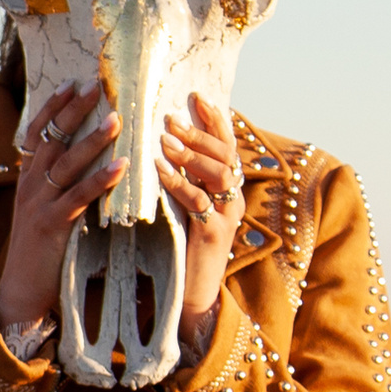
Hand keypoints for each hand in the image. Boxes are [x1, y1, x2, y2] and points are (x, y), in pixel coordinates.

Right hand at [0, 79, 120, 342]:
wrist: (21, 291)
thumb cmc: (40, 252)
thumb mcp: (43, 211)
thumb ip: (56, 186)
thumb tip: (80, 161)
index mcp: (27, 180)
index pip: (36, 134)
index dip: (53, 107)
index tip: (71, 83)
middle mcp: (29, 186)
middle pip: (51, 139)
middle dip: (73, 111)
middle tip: (96, 86)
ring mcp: (38, 205)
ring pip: (65, 164)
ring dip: (92, 140)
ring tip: (116, 119)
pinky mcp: (50, 226)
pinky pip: (77, 197)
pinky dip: (99, 180)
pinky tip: (120, 166)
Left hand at [160, 90, 244, 344]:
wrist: (191, 294)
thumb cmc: (181, 247)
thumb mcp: (185, 206)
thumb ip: (184, 178)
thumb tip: (165, 142)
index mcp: (227, 189)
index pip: (227, 145)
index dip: (215, 120)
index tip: (197, 97)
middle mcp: (232, 199)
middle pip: (225, 155)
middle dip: (200, 132)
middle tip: (172, 117)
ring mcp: (225, 217)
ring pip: (217, 175)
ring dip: (191, 154)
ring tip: (165, 139)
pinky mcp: (212, 235)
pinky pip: (197, 203)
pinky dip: (177, 183)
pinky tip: (158, 170)